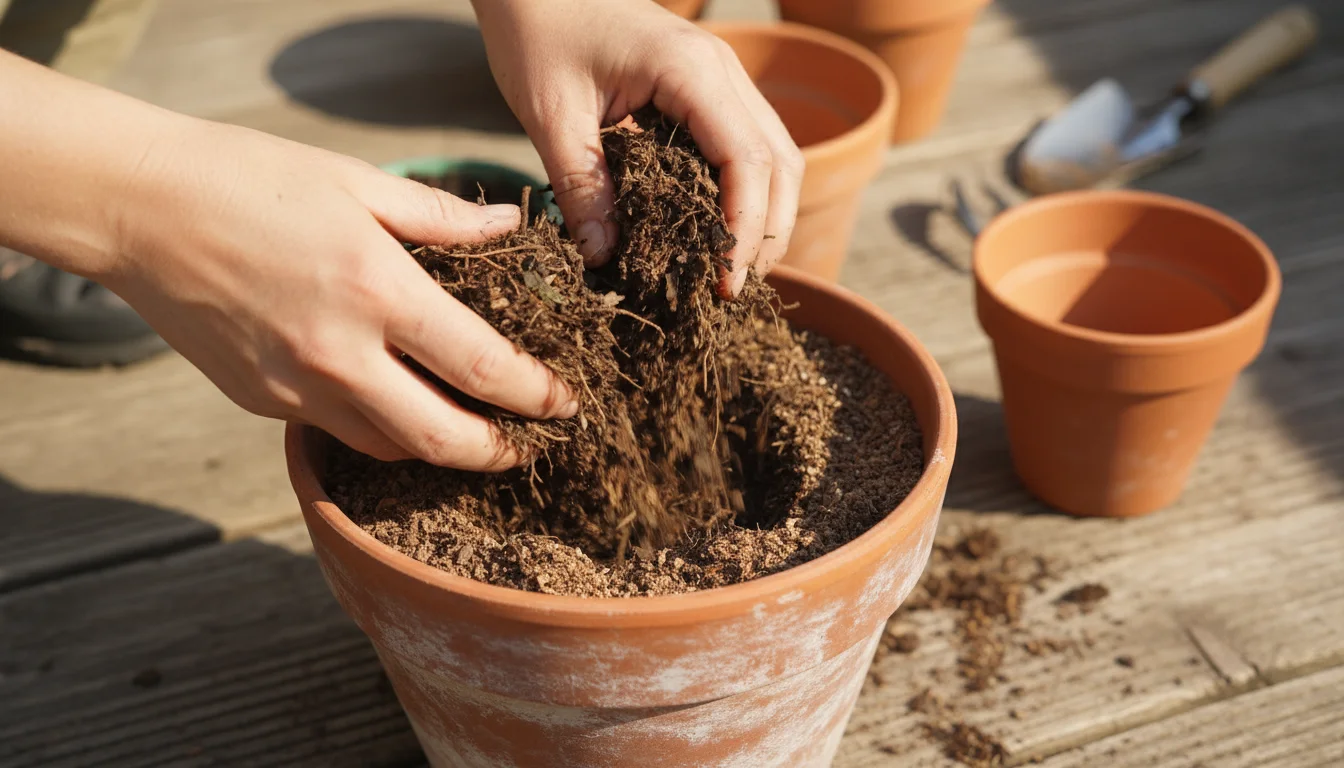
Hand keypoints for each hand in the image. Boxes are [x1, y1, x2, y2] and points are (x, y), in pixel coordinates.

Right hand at [103, 119, 576, 469]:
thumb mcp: (357, 183)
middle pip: (442, 440)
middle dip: (497, 452)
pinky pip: (338, 430)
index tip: (564, 404)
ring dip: (437, 446)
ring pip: (390, 447)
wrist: (136, 207)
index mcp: (377, 291)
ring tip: (467, 428)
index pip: (483, 369)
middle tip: (526, 445)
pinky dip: (376, 427)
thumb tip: (510, 228)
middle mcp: (339, 355)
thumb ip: (443, 217)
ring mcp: (296, 388)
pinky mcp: (262, 401)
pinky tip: (391, 401)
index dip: (536, 396)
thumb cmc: (249, 180)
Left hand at [473, 0, 803, 297]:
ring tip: (731, 272)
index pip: (747, 160)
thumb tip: (605, 258)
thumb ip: (581, 187)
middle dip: (767, 232)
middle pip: (781, 162)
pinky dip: (746, 194)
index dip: (744, 229)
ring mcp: (722, 77)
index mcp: (690, 70)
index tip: (722, 283)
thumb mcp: (549, 114)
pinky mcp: (708, 90)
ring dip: (765, 216)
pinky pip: (747, 146)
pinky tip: (716, 233)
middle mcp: (722, 70)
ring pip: (776, 155)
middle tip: (732, 291)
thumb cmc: (537, 32)